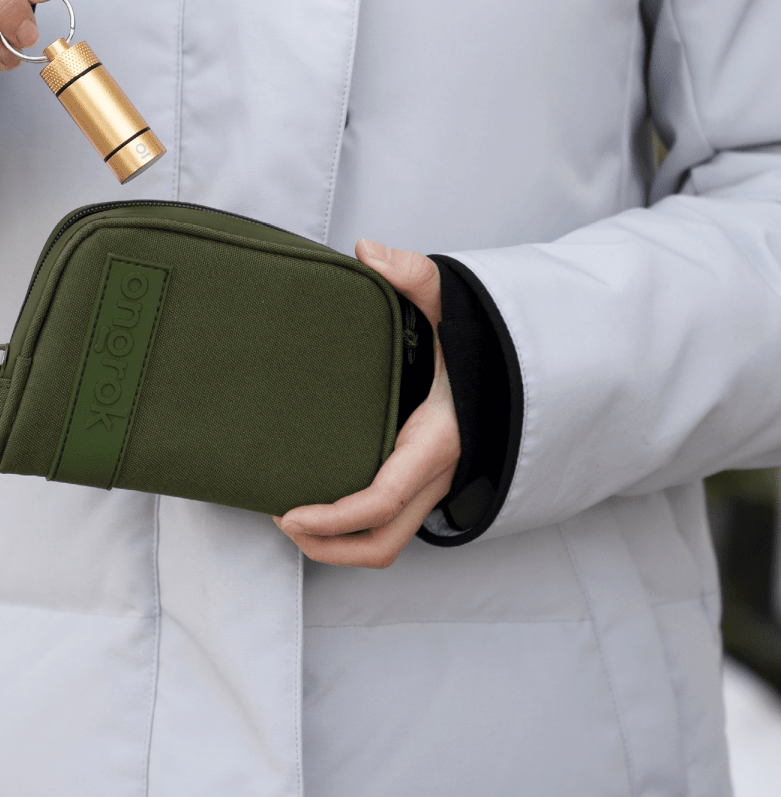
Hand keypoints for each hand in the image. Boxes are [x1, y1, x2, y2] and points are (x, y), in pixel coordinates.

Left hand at [274, 240, 459, 567]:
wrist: (517, 358)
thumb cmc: (481, 336)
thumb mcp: (449, 300)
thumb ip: (413, 273)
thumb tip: (368, 252)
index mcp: (437, 439)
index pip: (382, 499)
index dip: (333, 517)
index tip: (290, 513)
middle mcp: (436, 473)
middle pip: (382, 541)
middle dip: (328, 545)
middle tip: (280, 519)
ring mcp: (432, 482)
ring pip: (387, 539)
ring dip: (338, 543)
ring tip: (292, 517)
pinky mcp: (424, 480)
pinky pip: (391, 520)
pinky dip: (354, 524)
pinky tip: (319, 493)